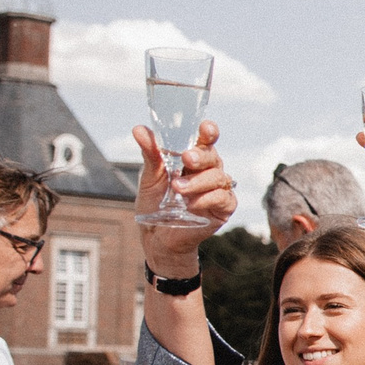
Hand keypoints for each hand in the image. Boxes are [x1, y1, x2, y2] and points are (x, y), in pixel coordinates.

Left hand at [133, 119, 235, 272]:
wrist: (157, 236)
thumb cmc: (156, 204)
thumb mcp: (149, 177)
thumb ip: (150, 153)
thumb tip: (140, 130)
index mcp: (194, 158)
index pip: (205, 140)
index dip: (209, 132)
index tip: (206, 128)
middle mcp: (209, 171)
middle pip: (213, 156)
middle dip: (200, 156)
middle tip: (186, 159)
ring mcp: (218, 189)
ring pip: (218, 177)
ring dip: (198, 181)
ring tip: (178, 189)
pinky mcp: (224, 208)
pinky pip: (222, 198)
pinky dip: (207, 198)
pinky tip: (192, 203)